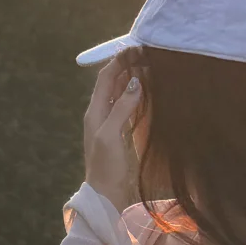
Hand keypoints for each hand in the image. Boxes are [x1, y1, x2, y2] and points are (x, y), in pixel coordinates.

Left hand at [83, 58, 142, 211]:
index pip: (106, 77)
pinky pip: (127, 107)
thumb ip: (122, 107)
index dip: (119, 61)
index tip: (137, 48)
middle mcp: (100, 113)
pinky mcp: (120, 133)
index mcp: (95, 111)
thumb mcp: (111, 135)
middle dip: (127, 66)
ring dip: (132, 78)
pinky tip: (148, 91)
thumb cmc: (106, 167)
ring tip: (150, 66)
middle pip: (113, 82)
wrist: (106, 196)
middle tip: (148, 54)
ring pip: (120, 93)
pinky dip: (137, 95)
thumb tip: (134, 81)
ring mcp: (110, 123)